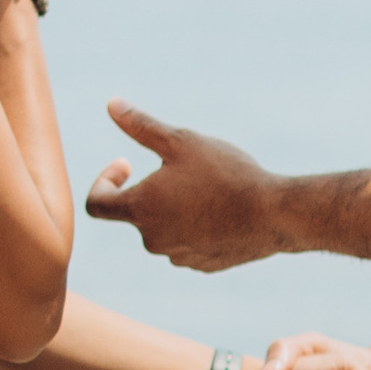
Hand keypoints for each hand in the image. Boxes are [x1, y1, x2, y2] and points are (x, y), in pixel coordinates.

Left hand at [84, 103, 285, 268]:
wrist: (273, 215)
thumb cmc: (226, 173)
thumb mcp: (182, 141)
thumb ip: (141, 127)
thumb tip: (112, 104)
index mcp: (140, 209)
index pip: (97, 204)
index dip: (104, 181)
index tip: (126, 164)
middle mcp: (152, 239)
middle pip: (136, 213)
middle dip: (151, 189)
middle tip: (183, 167)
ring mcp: (178, 256)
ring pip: (164, 228)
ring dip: (175, 208)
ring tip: (208, 187)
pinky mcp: (202, 265)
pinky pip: (189, 243)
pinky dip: (196, 226)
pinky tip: (223, 209)